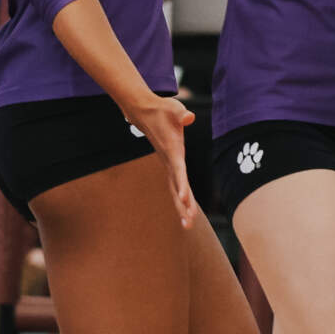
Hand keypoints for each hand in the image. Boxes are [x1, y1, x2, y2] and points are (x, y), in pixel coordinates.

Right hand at [122, 94, 197, 227]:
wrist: (145, 112)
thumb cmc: (163, 110)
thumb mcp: (174, 109)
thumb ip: (182, 114)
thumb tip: (189, 117)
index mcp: (172, 150)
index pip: (178, 170)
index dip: (182, 184)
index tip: (185, 199)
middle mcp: (170, 161)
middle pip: (176, 186)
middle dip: (182, 205)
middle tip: (189, 223)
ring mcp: (168, 164)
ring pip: (175, 189)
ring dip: (182, 206)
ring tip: (188, 224)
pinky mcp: (169, 164)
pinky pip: (176, 184)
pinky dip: (182, 197)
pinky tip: (187, 209)